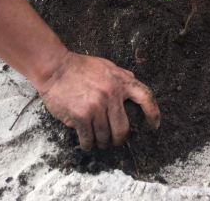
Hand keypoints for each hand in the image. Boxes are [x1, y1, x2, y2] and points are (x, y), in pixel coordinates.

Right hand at [37, 51, 159, 150]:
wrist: (55, 68)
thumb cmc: (80, 66)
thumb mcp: (105, 65)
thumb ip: (121, 75)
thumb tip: (134, 81)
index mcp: (120, 81)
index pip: (146, 97)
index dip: (153, 113)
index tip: (154, 125)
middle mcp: (111, 95)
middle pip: (123, 128)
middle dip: (120, 138)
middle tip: (115, 140)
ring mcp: (97, 107)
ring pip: (105, 136)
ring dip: (102, 142)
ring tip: (99, 142)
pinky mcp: (81, 116)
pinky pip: (88, 138)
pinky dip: (88, 144)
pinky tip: (87, 143)